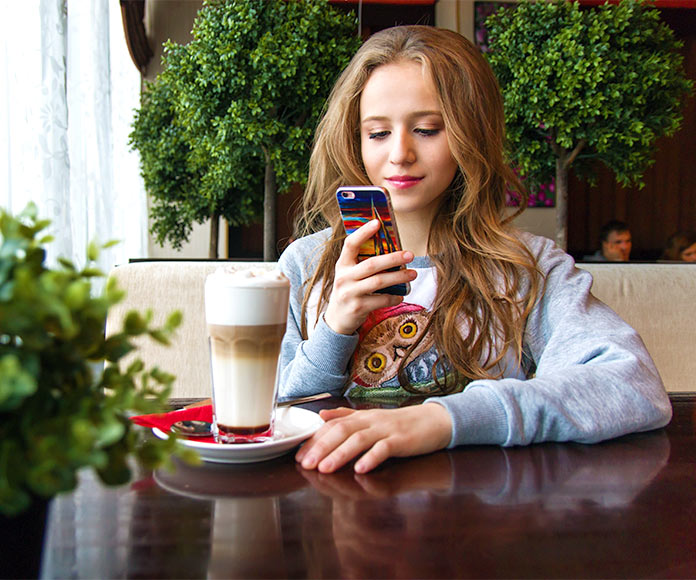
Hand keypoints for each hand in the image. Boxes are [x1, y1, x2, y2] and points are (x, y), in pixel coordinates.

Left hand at [295, 403, 452, 473]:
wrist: (434, 421)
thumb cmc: (400, 424)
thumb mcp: (371, 418)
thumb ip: (346, 416)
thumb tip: (322, 415)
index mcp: (362, 417)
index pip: (333, 425)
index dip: (315, 439)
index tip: (299, 453)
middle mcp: (371, 421)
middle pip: (342, 431)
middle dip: (322, 447)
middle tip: (306, 464)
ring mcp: (387, 430)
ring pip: (360, 439)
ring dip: (341, 454)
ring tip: (325, 468)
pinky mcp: (402, 441)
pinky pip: (385, 449)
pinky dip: (372, 458)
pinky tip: (361, 469)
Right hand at [324, 219, 416, 335]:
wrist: (337, 319)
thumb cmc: (349, 290)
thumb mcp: (349, 274)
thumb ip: (362, 262)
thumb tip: (391, 248)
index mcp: (342, 264)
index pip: (350, 244)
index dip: (363, 233)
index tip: (378, 223)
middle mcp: (344, 277)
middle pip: (371, 264)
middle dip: (393, 258)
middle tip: (410, 254)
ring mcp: (350, 293)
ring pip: (379, 282)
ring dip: (399, 277)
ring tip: (413, 274)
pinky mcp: (358, 307)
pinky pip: (381, 300)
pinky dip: (394, 297)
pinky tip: (401, 295)